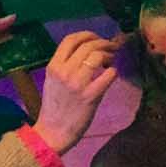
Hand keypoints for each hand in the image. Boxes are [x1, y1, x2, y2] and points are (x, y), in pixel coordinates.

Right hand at [34, 29, 121, 155]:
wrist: (53, 132)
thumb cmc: (54, 107)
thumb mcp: (52, 81)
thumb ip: (64, 65)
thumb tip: (86, 52)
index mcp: (53, 66)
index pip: (71, 39)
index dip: (87, 34)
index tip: (96, 38)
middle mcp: (64, 71)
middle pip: (88, 45)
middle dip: (103, 43)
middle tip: (111, 47)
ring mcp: (78, 83)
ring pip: (98, 56)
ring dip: (109, 54)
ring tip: (111, 60)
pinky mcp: (91, 96)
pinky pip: (108, 74)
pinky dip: (113, 71)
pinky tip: (111, 75)